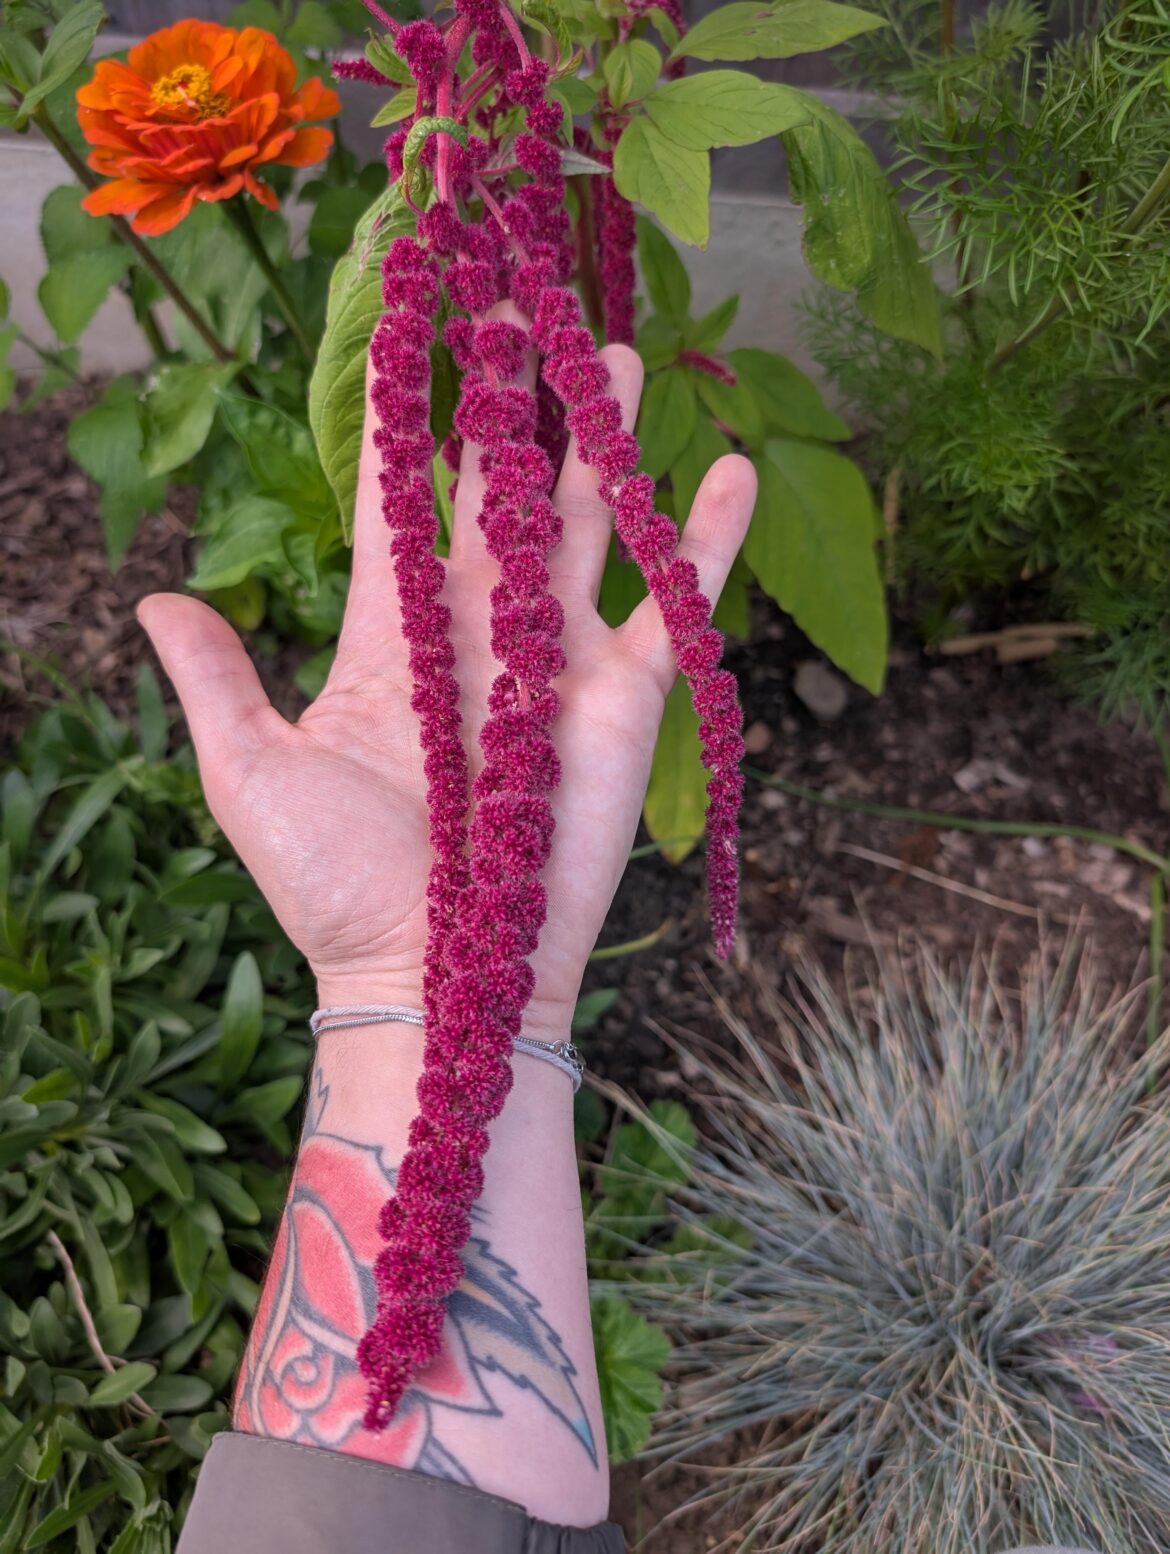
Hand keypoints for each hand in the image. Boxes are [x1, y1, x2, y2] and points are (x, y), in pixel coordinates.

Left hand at [139, 334, 755, 1036]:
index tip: (407, 334)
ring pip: (586, 524)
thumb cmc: (334, 888)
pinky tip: (726, 472)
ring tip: (612, 355)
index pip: (399, 504)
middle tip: (521, 311)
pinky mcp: (624, 699)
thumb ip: (218, 679)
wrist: (434, 976)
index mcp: (392, 636)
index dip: (402, 421)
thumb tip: (155, 600)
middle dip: (511, 401)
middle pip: (499, 491)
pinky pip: (676, 607)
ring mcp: (557, 659)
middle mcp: (479, 632)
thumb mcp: (252, 775)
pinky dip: (704, 542)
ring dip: (601, 441)